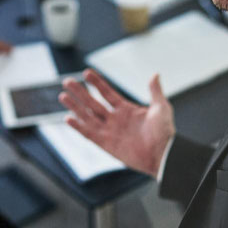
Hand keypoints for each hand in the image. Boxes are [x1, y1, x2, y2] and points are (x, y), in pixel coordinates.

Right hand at [59, 69, 174, 175]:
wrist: (164, 154)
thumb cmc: (165, 133)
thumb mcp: (161, 108)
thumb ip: (155, 91)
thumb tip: (155, 74)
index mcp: (126, 110)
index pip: (107, 93)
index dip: (97, 83)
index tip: (86, 72)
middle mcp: (115, 119)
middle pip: (93, 103)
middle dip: (80, 92)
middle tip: (68, 81)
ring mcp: (110, 131)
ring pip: (87, 116)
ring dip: (75, 106)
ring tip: (63, 96)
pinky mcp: (106, 144)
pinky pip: (89, 133)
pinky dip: (78, 126)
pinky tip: (68, 118)